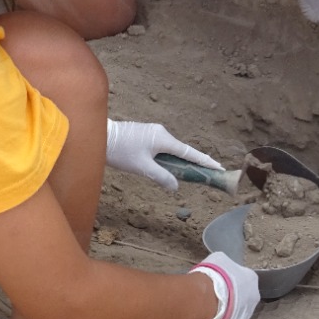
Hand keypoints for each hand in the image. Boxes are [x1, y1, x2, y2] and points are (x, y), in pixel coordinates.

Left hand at [105, 120, 223, 191]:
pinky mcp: (145, 134)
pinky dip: (169, 157)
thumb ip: (162, 176)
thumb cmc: (121, 152)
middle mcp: (161, 132)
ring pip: (171, 149)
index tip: (218, 167)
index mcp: (164, 139)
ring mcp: (153, 132)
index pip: (190, 153)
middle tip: (208, 173)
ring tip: (189, 173)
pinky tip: (168, 166)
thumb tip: (176, 186)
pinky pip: (162, 147)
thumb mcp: (143, 168)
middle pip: (182, 150)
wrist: (100, 136)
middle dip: (194, 162)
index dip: (205, 161)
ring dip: (179, 161)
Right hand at [190, 252, 260, 318]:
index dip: (232, 280)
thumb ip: (226, 265)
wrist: (207, 297)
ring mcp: (247, 313)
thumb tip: (222, 268)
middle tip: (218, 294)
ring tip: (213, 305)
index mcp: (251, 278)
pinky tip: (213, 315)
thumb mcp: (219, 259)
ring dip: (229, 309)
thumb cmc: (214, 275)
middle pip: (244, 296)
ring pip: (238, 310)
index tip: (222, 281)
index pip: (244, 278)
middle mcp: (254, 296)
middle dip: (233, 296)